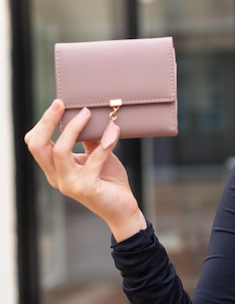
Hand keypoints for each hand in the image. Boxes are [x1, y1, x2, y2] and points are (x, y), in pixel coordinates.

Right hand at [24, 99, 146, 240]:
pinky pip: (94, 160)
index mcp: (55, 168)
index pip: (36, 143)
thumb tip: (89, 115)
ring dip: (74, 128)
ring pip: (60, 151)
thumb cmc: (108, 180)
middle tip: (62, 103)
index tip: (59, 103)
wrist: (123, 207)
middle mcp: (57, 177)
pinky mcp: (86, 188)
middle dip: (48, 121)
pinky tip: (114, 130)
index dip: (43, 122)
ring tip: (89, 113)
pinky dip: (105, 142)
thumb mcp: (96, 155)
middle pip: (38, 146)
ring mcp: (69, 184)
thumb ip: (90, 139)